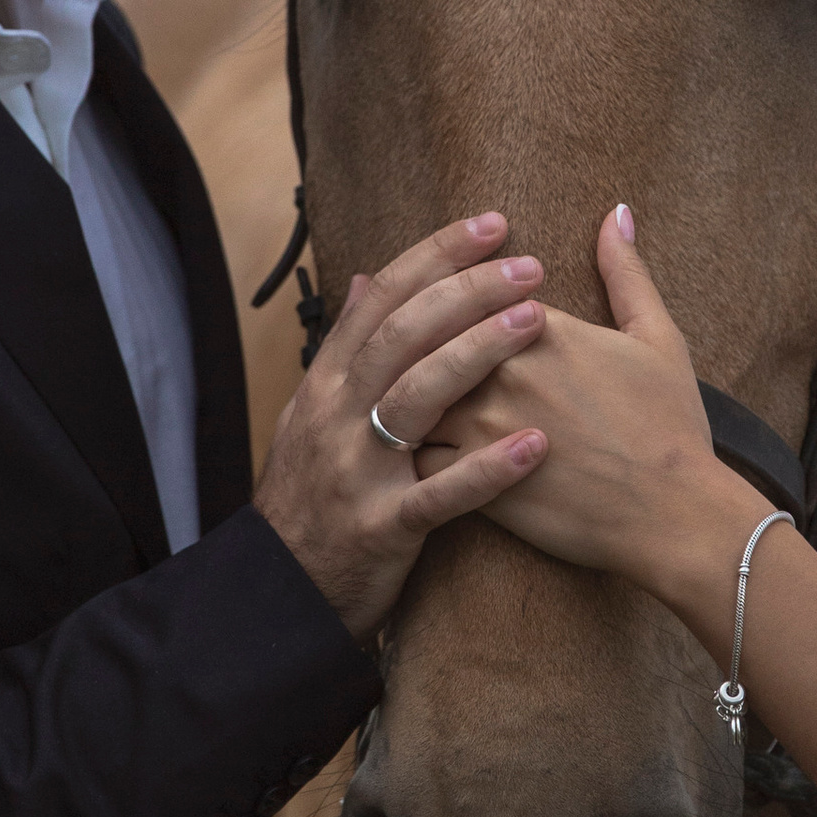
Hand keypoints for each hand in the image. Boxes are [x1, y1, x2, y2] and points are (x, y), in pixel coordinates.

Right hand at [252, 214, 549, 639]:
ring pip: (418, 396)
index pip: (381, 298)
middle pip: (402, 333)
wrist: (279, 590)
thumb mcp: (311, 414)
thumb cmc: (311, 496)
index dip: (437, 256)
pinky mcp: (383, 526)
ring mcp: (358, 471)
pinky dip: (487, 470)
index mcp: (328, 383)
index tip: (491, 225)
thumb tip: (367, 279)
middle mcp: (337, 416)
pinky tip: (536, 446)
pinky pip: (440, 494)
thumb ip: (345, 349)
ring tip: (536, 322)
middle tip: (529, 267)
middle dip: (467, 291)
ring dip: (478, 353)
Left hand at [431, 209, 755, 619]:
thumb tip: (617, 211)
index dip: (466, 293)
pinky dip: (404, 449)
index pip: (474, 290)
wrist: (674, 516)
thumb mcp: (659, 337)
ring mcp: (479, 425)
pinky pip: (412, 455)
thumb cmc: (672, 426)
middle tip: (419, 347)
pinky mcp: (469, 480)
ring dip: (402, 389)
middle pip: (430, 335)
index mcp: (539, 329)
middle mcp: (499, 370)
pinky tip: (405, 449)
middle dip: (420, 336)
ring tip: (398, 392)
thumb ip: (627, 272)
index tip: (464, 303)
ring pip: (409, 391)